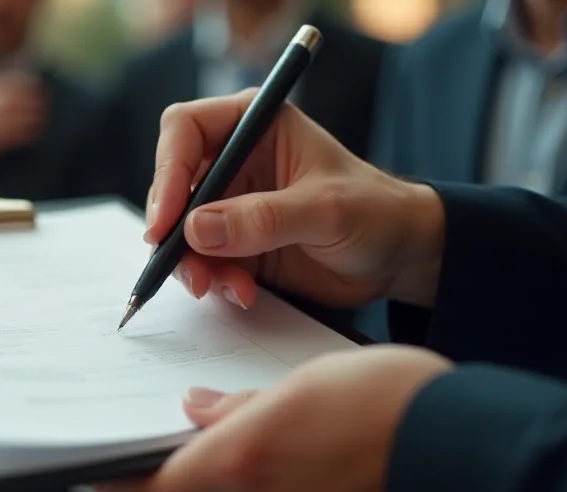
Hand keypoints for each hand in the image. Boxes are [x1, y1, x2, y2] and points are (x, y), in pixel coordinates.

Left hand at [94, 345, 452, 491]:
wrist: (465, 446)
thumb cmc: (387, 401)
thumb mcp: (303, 383)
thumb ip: (241, 407)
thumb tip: (196, 411)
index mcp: (242, 465)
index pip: (153, 490)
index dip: (117, 482)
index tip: (101, 469)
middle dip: (194, 465)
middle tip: (198, 428)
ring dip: (238, 473)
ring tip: (268, 433)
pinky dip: (271, 484)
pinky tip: (297, 454)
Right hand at [146, 89, 445, 308]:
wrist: (398, 255)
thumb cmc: (375, 211)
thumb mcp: (325, 209)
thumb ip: (263, 218)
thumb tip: (198, 229)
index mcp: (254, 124)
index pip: (186, 130)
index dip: (168, 171)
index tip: (168, 219)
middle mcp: (235, 160)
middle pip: (174, 185)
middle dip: (173, 230)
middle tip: (184, 266)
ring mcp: (231, 204)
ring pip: (181, 231)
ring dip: (192, 264)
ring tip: (224, 287)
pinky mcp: (235, 243)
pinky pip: (202, 262)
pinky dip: (213, 281)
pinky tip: (243, 292)